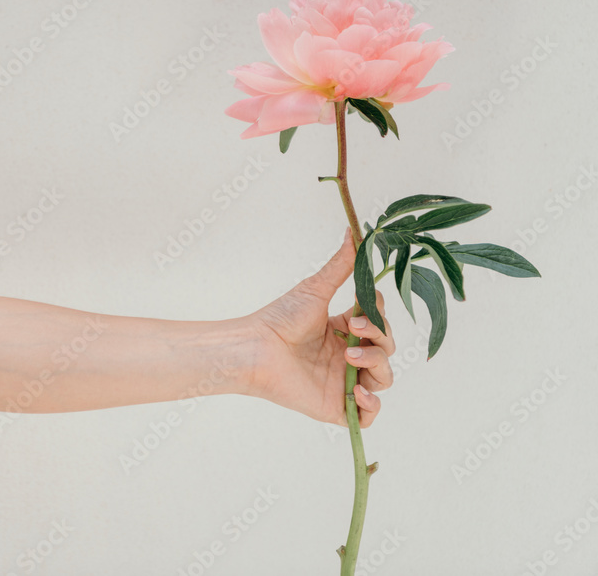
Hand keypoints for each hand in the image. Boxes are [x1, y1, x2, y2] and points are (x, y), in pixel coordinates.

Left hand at [245, 228, 395, 427]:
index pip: (380, 323)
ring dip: (376, 365)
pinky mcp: (336, 407)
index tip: (363, 305)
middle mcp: (347, 356)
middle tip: (353, 330)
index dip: (379, 315)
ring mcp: (344, 382)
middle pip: (387, 350)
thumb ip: (341, 263)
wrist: (256, 348)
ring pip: (384, 378)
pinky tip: (357, 391)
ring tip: (349, 356)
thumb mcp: (316, 289)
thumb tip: (353, 228)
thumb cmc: (279, 319)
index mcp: (345, 330)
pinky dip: (371, 404)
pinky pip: (369, 414)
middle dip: (379, 338)